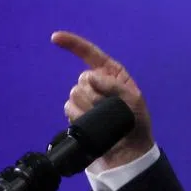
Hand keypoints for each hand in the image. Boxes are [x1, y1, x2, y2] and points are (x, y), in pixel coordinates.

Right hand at [52, 30, 154, 168]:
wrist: (128, 152)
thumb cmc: (136, 123)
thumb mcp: (134, 100)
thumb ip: (114, 85)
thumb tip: (90, 76)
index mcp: (112, 75)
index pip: (90, 54)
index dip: (73, 44)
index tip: (55, 38)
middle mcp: (97, 84)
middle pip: (82, 79)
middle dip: (95, 94)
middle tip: (109, 108)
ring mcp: (86, 100)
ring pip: (74, 94)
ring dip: (88, 107)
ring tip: (102, 119)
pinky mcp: (78, 114)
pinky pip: (69, 108)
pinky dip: (79, 116)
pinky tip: (90, 123)